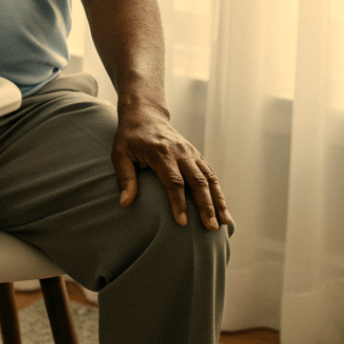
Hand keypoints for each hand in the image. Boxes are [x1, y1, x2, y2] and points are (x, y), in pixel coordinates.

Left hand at [112, 99, 232, 231]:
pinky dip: (218, 192)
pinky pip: (210, 174)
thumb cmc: (130, 137)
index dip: (178, 202)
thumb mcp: (119, 153)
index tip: (182, 222)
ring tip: (224, 222)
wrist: (145, 114)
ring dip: (218, 201)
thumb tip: (124, 203)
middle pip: (196, 180)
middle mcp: (179, 152)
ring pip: (208, 178)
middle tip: (210, 228)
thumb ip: (124, 177)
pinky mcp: (196, 154)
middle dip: (205, 205)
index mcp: (160, 152)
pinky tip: (222, 209)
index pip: (173, 180)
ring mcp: (190, 152)